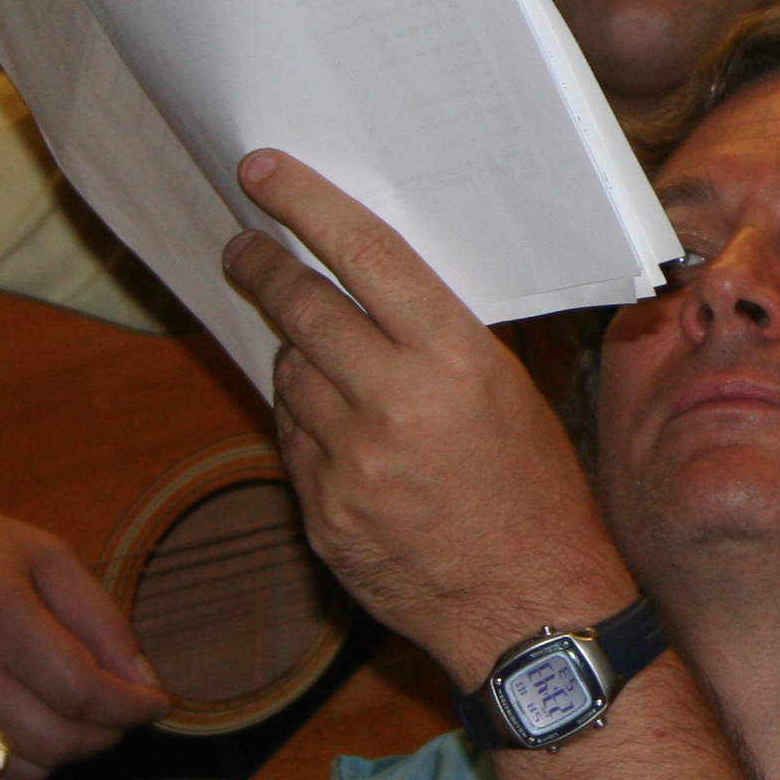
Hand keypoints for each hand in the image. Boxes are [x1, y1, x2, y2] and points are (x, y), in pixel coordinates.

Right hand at [0, 485, 168, 779]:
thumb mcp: (43, 554)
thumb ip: (98, 617)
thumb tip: (143, 678)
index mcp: (0, 616)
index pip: (83, 690)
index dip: (132, 706)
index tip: (159, 702)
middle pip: (59, 739)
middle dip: (109, 733)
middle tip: (123, 709)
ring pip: (26, 769)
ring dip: (70, 755)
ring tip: (80, 719)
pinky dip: (21, 776)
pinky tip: (32, 739)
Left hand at [221, 152, 627, 683]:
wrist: (529, 606)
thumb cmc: (536, 491)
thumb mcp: (509, 392)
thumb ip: (439, 340)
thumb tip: (373, 287)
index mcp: (453, 360)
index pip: (365, 257)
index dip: (306, 206)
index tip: (263, 173)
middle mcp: (393, 403)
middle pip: (303, 309)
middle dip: (264, 268)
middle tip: (243, 246)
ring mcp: (347, 462)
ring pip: (289, 375)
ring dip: (296, 354)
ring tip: (324, 356)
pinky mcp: (321, 511)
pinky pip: (293, 439)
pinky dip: (305, 419)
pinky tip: (339, 427)